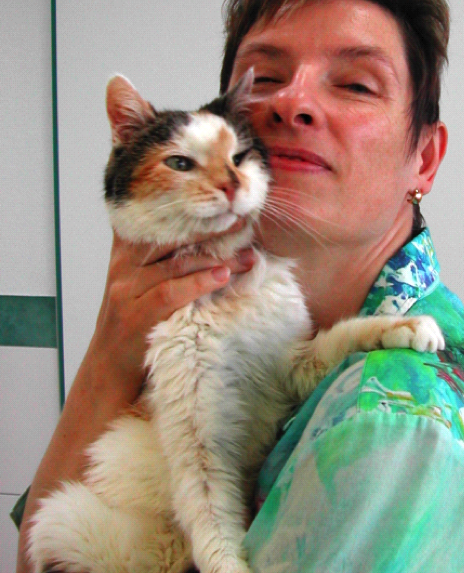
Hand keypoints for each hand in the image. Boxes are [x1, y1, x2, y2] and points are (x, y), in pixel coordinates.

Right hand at [87, 224, 255, 403]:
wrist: (108, 367)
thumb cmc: (133, 322)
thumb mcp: (140, 282)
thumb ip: (162, 258)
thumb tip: (209, 236)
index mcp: (125, 250)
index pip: (157, 218)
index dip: (192, 210)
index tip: (226, 204)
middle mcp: (123, 265)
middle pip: (170, 237)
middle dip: (211, 229)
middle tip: (244, 222)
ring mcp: (126, 289)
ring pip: (176, 264)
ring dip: (216, 259)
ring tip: (246, 256)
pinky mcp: (134, 315)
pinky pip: (170, 292)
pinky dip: (198, 283)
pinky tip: (222, 277)